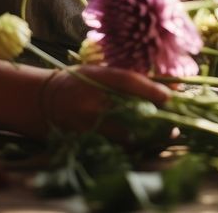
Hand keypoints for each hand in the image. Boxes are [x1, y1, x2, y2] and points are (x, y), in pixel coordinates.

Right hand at [40, 65, 170, 133]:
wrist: (42, 100)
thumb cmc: (77, 82)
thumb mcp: (100, 72)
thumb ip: (129, 79)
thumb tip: (166, 85)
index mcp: (96, 77)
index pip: (128, 82)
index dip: (152, 90)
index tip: (170, 97)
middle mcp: (92, 100)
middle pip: (132, 111)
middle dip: (157, 119)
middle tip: (174, 122)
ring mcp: (87, 122)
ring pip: (126, 134)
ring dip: (148, 136)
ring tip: (165, 134)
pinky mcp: (85, 139)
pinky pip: (115, 146)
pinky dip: (133, 145)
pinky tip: (145, 143)